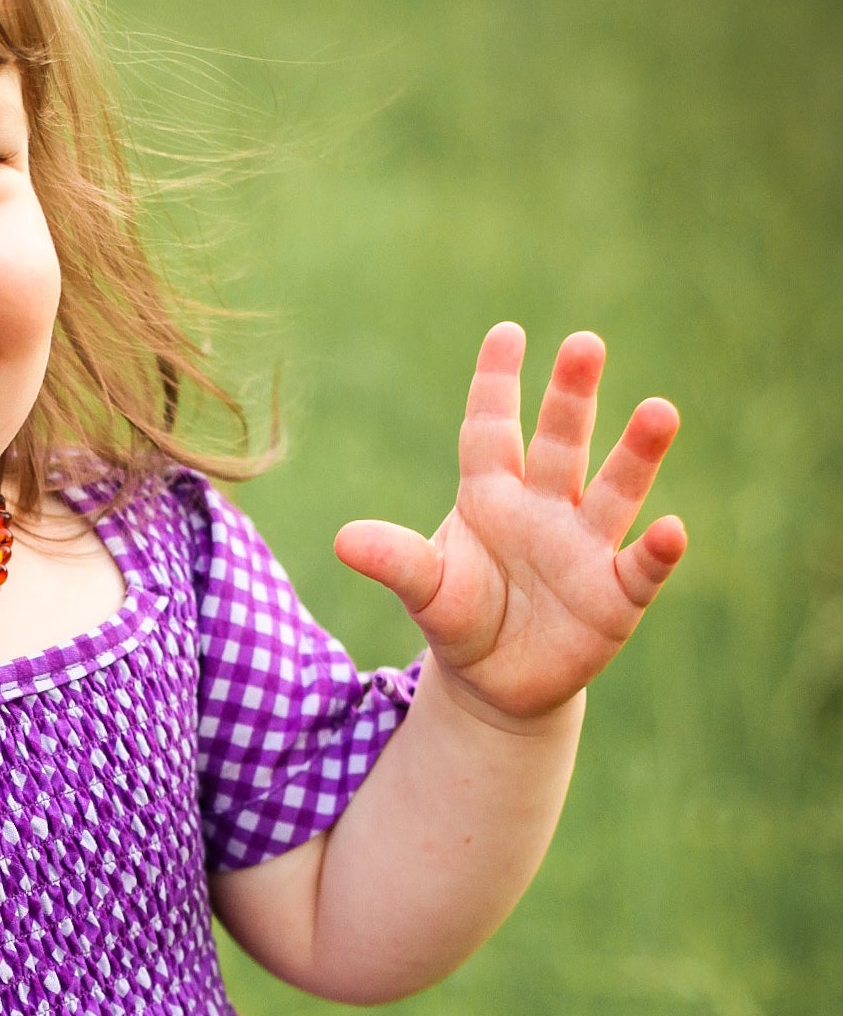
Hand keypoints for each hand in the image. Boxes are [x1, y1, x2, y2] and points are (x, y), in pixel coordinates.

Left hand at [334, 323, 686, 723]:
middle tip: (585, 344)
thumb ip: (394, 561)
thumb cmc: (460, 616)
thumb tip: (342, 540)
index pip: (491, 429)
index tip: (506, 333)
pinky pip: (640, 568)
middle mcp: (545, 507)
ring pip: (614, 491)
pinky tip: (672, 529)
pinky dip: (658, 551)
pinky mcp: (615, 596)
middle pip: (561, 443)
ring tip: (659, 411)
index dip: (497, 383)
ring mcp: (585, 547)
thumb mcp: (425, 590)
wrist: (494, 683)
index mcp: (492, 493)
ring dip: (637, 455)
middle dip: (572, 397)